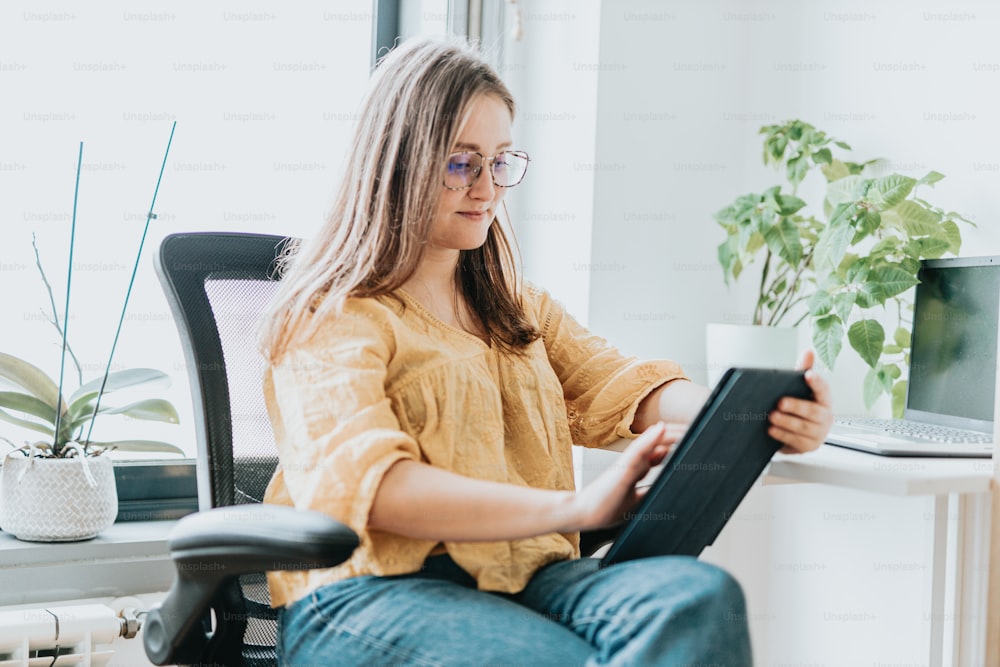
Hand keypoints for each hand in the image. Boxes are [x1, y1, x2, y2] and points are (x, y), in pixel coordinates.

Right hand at [566, 422, 683, 531]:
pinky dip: (649, 439)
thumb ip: (648, 486)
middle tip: (698, 430)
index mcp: (637, 469)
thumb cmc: (606, 506)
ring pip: (651, 443)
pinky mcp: (621, 470)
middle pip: (658, 443)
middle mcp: (633, 463)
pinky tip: (660, 429)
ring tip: (686, 426)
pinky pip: (637, 451)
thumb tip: (666, 478)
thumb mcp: (636, 498)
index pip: (661, 451)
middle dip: (678, 436)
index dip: (676, 443)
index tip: (694, 437)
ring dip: (669, 433)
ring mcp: (627, 464)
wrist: (582, 514)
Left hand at [768, 349, 832, 453]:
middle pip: (814, 412)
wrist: (792, 432)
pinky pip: (797, 442)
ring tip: (772, 416)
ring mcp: (819, 433)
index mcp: (824, 400)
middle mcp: (826, 417)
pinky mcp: (809, 446)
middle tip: (780, 402)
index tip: (808, 375)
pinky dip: (783, 435)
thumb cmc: (797, 407)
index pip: (824, 390)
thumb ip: (802, 370)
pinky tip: (771, 430)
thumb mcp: (797, 388)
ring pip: (805, 428)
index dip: (817, 382)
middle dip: (797, 407)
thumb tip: (808, 351)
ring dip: (787, 422)